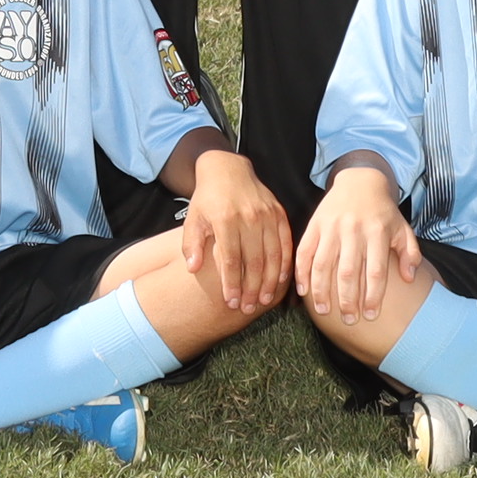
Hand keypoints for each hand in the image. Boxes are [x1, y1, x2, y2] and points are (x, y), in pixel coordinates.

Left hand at [178, 150, 291, 316]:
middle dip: (252, 288)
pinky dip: (284, 263)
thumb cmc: (207, 199)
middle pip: (254, 261)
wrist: (227, 169)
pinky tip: (281, 280)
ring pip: (272, 254)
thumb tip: (193, 269)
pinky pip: (285, 242)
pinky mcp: (278, 212)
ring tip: (264, 300)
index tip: (231, 302)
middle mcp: (248, 217)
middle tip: (248, 308)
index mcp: (225, 219)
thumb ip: (191, 244)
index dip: (232, 283)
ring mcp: (266, 214)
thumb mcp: (192, 218)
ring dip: (270, 281)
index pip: (231, 259)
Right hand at [293, 167, 425, 326]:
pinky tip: (303, 291)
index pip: (375, 271)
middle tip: (348, 320)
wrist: (360, 180)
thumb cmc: (383, 211)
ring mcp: (332, 227)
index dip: (373, 296)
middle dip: (347, 299)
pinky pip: (304, 251)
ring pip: (324, 264)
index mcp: (377, 232)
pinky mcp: (315, 224)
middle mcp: (354, 230)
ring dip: (322, 290)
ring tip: (324, 311)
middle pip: (348, 271)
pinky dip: (302, 272)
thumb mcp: (402, 228)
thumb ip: (409, 253)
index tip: (371, 316)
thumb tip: (410, 278)